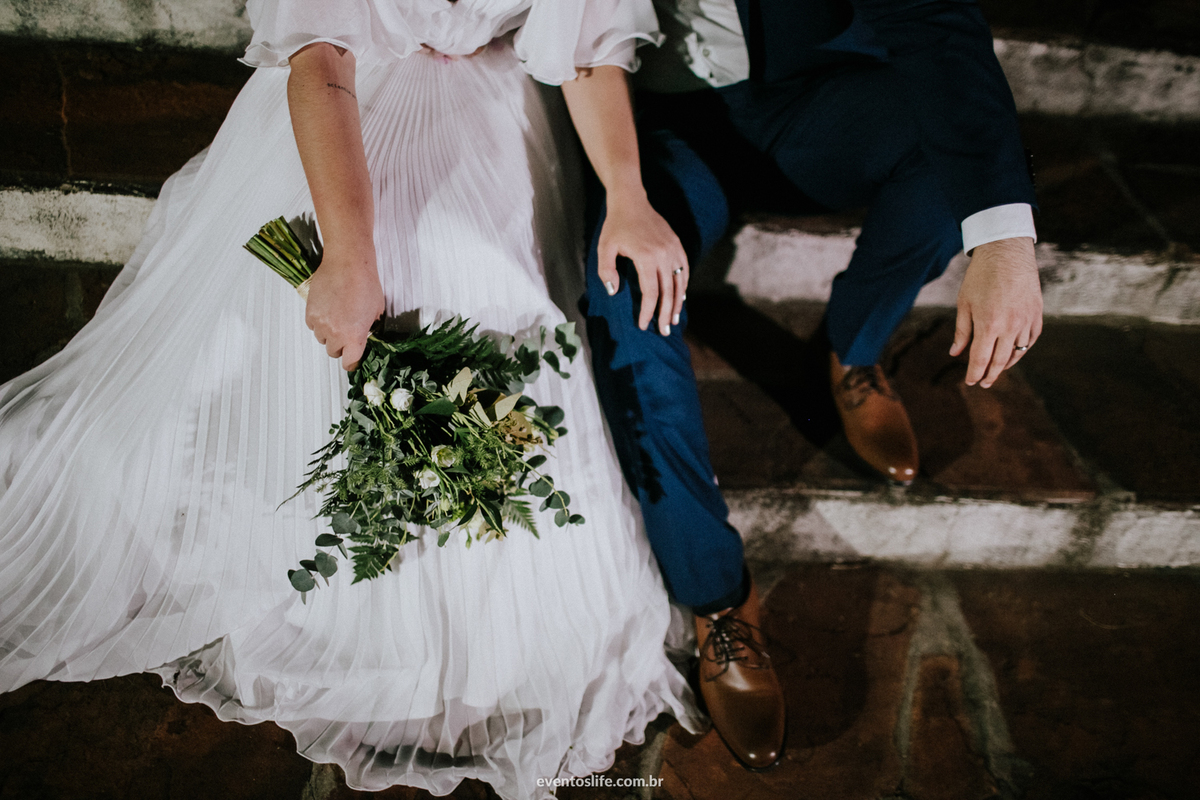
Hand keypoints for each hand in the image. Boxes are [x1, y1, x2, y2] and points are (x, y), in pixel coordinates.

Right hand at [304, 245, 384, 370]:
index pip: (349, 363)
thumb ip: (368, 327)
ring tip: (338, 317)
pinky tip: (328, 310)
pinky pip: (313, 326)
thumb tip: (363, 332)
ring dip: (329, 333)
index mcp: (354, 336)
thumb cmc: (364, 283)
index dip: (351, 362)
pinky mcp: (310, 313)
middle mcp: (335, 333)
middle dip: (340, 346)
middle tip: (346, 333)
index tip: (352, 360)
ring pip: (322, 339)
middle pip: (334, 352)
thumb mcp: (376, 311)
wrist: (347, 264)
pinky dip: (319, 322)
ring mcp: (320, 324)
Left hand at [598, 190, 688, 335]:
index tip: (643, 325)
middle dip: (666, 314)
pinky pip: (684, 270)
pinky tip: (681, 299)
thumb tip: (615, 293)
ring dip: (678, 304)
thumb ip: (606, 272)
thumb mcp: (604, 248)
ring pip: (679, 283)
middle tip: (664, 332)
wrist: (632, 201)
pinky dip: (683, 286)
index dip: (648, 312)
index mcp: (646, 257)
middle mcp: (664, 255)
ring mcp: (673, 249)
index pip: (651, 293)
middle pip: (668, 292)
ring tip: (675, 320)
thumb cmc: (615, 226)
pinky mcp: (677, 245)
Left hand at [950, 237, 1041, 387]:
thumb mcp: (964, 303)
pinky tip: (1014, 354)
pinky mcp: (1037, 314)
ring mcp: (1026, 320)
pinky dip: (1023, 350)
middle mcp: (1010, 326)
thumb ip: (961, 331)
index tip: (970, 382)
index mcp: (989, 324)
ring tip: (997, 371)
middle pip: (1000, 361)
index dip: (974, 374)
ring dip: (1007, 365)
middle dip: (990, 375)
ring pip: (1018, 353)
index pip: (980, 359)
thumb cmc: (980, 276)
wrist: (1007, 252)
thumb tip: (955, 354)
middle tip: (984, 383)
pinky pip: (1032, 340)